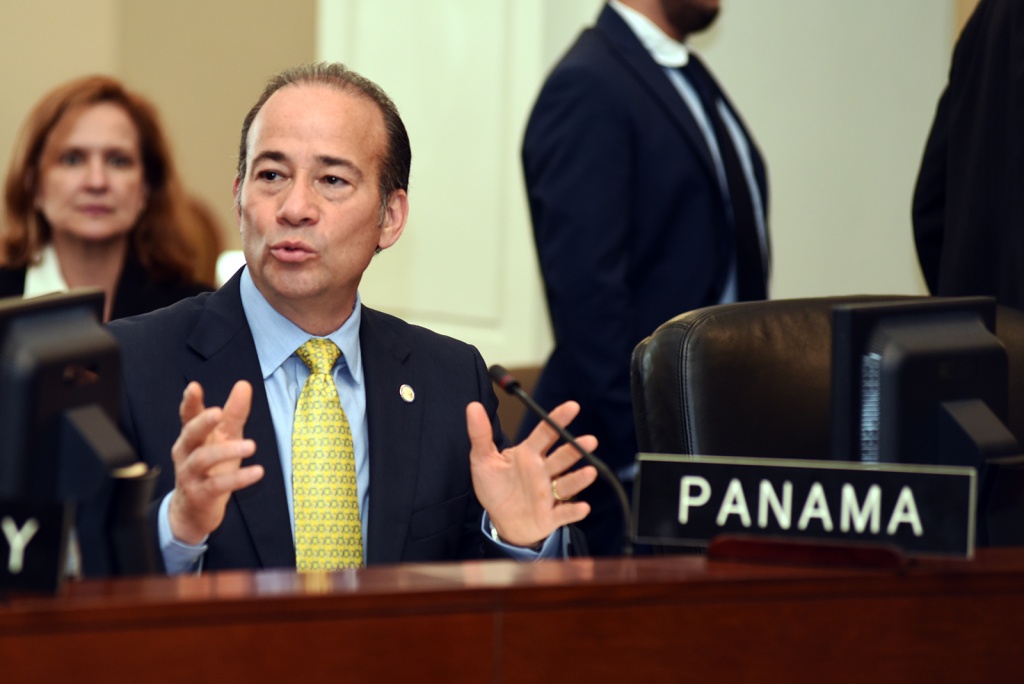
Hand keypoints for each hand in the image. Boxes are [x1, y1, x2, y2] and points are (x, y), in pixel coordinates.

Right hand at [168, 380, 263, 544]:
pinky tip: (257, 472)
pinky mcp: (200, 495)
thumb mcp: (224, 439)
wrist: (193, 511)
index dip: (190, 402)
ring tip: (251, 446)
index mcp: (192, 437)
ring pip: (203, 459)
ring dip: (227, 451)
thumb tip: (243, 385)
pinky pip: (217, 485)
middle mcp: (186, 453)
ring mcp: (190, 475)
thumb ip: (234, 413)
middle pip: (190, 434)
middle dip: (202, 423)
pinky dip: (238, 478)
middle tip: (218, 413)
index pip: (188, 416)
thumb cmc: (210, 468)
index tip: (193, 387)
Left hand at [466, 400, 597, 547]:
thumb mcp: (483, 460)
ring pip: (567, 484)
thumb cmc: (496, 488)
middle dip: (576, 449)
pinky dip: (573, 511)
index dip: (558, 419)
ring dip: (578, 478)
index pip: (545, 433)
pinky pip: (564, 513)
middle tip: (590, 441)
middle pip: (561, 458)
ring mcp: (549, 494)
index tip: (572, 407)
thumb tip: (473, 406)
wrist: (501, 522)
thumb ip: (480, 434)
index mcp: (528, 455)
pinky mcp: (551, 516)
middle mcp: (543, 472)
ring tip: (590, 472)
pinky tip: (582, 507)